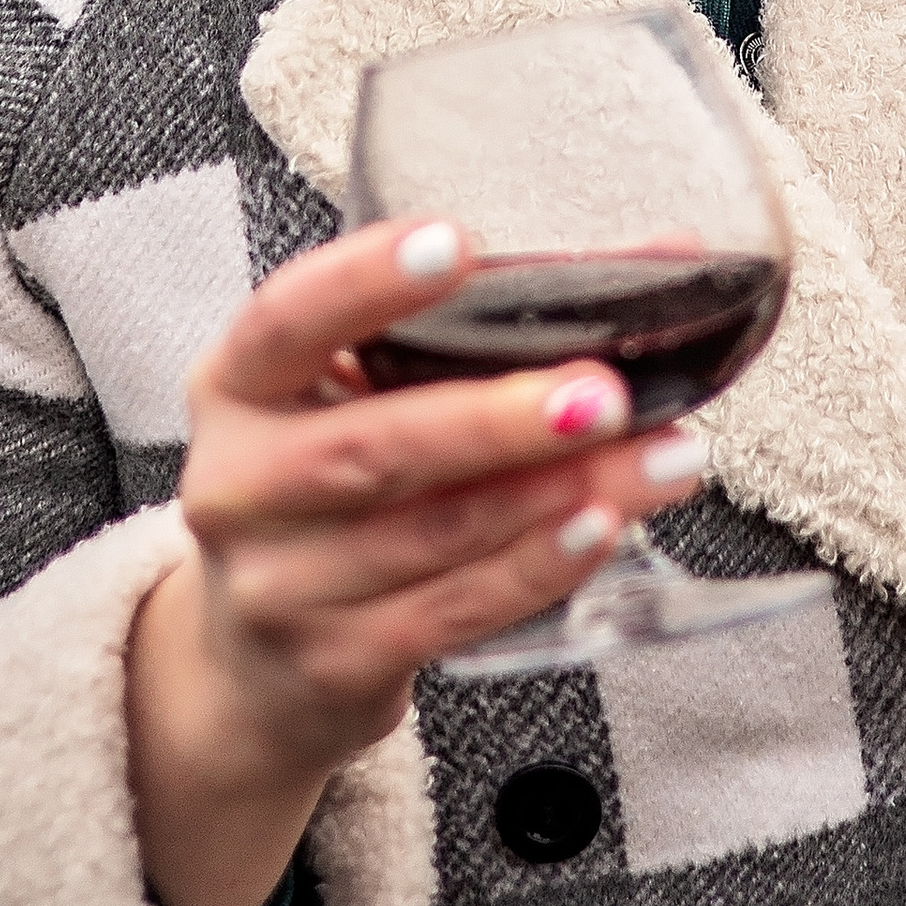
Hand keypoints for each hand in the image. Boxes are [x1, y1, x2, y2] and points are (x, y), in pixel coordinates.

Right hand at [127, 218, 704, 905]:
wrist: (257, 659)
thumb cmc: (332, 486)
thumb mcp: (358, 392)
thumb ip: (480, 323)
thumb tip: (666, 255)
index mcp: (239, 385)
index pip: (287, 319)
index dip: (365, 282)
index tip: (454, 246)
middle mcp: (239, 485)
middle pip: (370, 448)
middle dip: (495, 419)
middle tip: (602, 394)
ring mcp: (279, 585)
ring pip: (432, 534)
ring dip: (556, 495)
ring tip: (657, 459)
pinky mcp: (334, 660)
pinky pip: (451, 610)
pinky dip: (536, 567)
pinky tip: (602, 526)